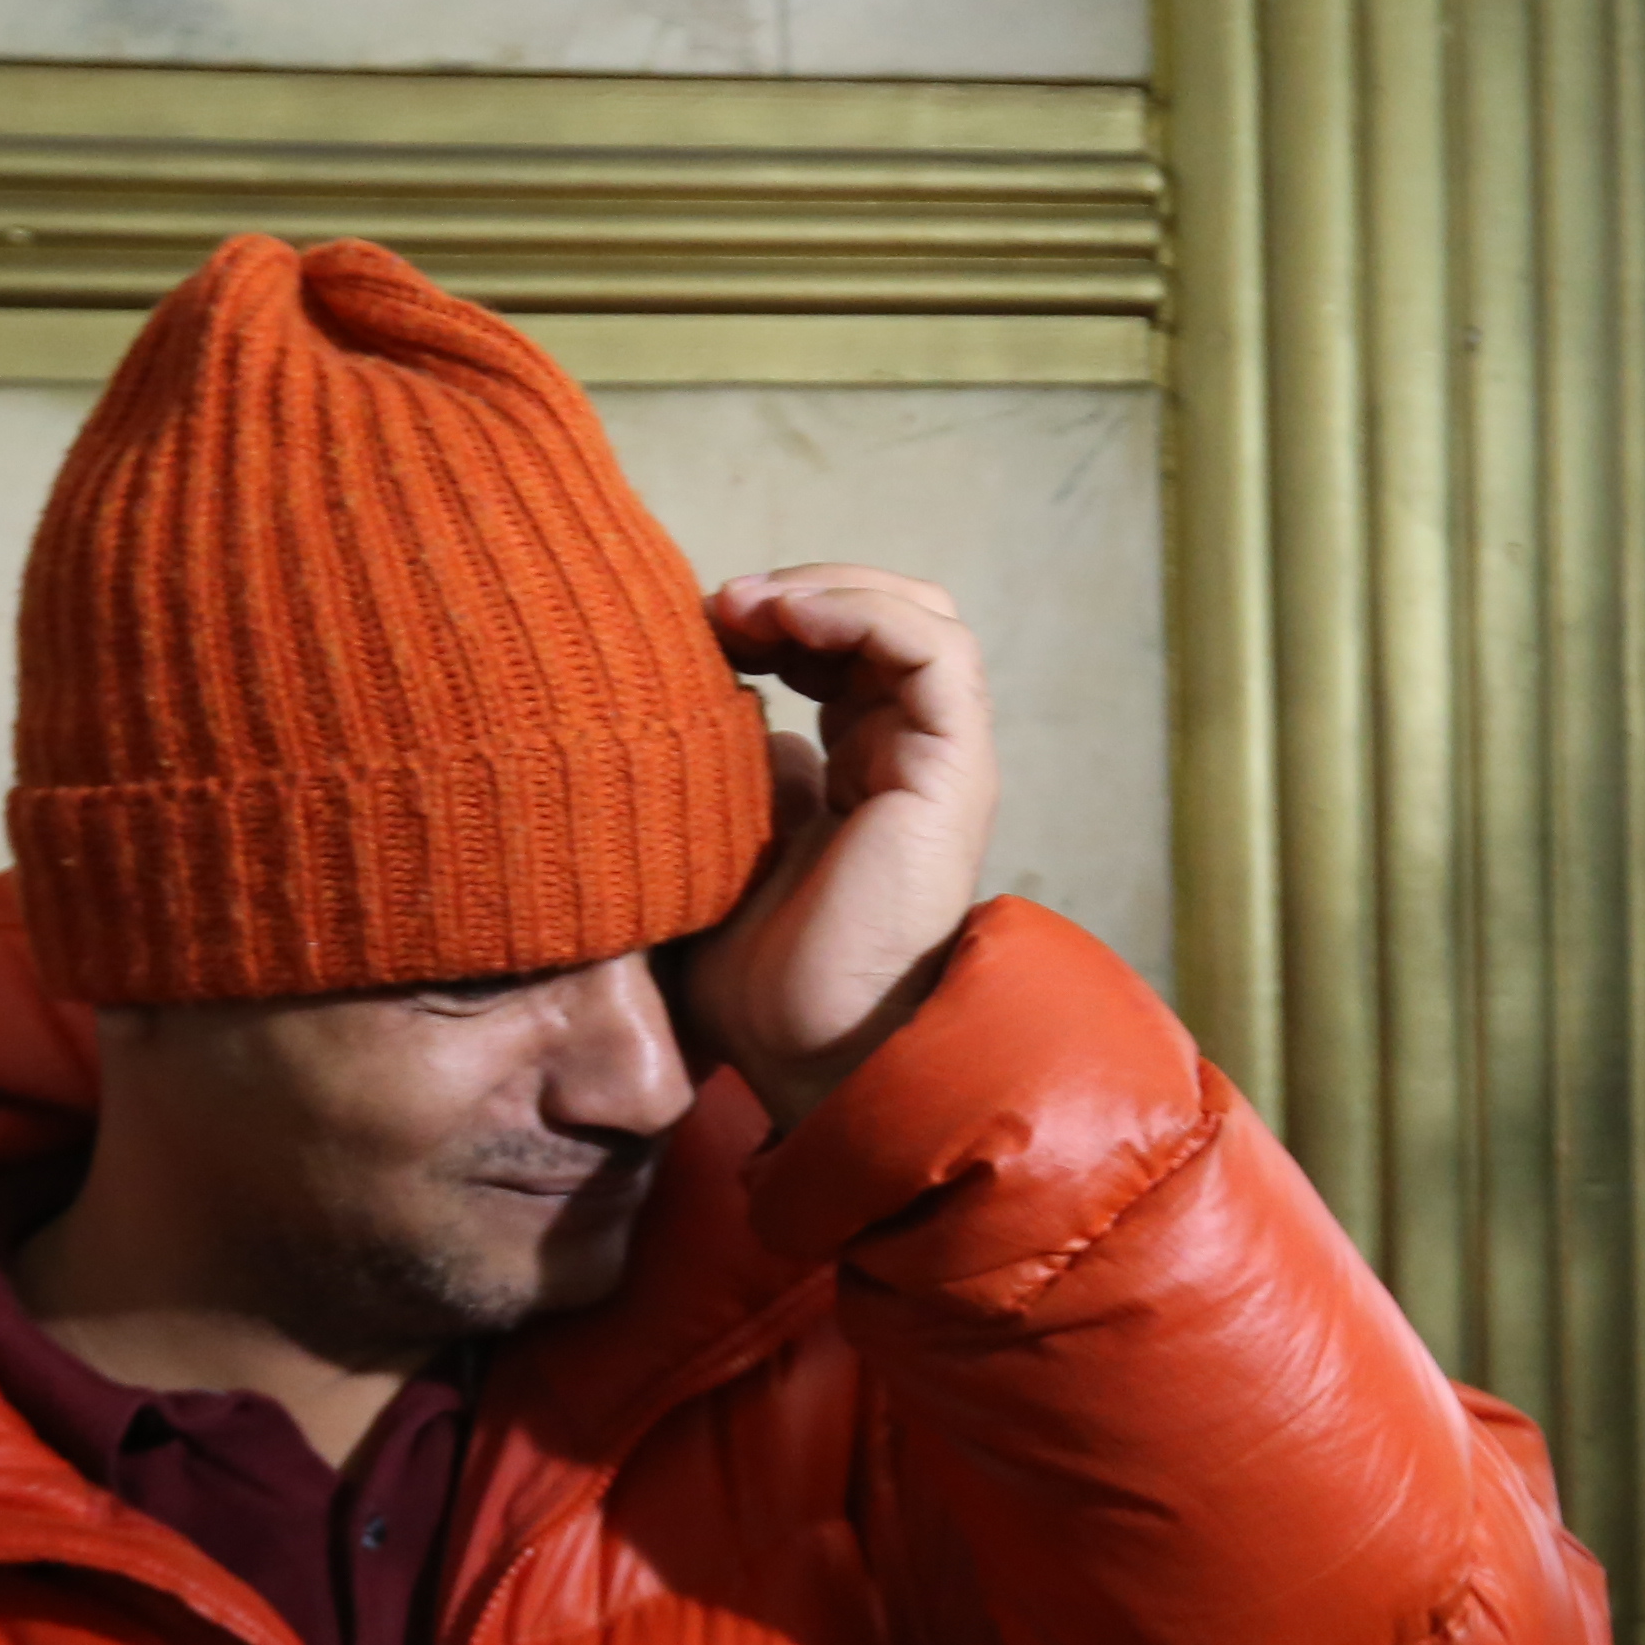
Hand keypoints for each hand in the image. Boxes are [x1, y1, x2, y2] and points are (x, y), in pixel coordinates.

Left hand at [684, 565, 1000, 1127]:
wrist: (809, 1057)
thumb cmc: (754, 987)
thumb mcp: (712, 854)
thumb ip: (716, 784)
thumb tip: (691, 713)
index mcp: (859, 770)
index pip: (841, 646)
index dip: (774, 615)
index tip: (694, 627)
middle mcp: (908, 758)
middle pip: (887, 615)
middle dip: (802, 588)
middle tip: (719, 605)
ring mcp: (937, 764)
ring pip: (920, 615)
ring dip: (829, 588)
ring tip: (749, 606)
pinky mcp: (953, 774)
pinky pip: (935, 651)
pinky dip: (864, 612)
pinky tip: (788, 622)